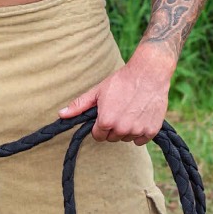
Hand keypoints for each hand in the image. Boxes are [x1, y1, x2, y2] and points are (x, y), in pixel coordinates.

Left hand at [58, 45, 172, 145]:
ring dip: (126, 129)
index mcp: (106, 121)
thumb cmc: (121, 81)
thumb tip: (61, 115)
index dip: (99, 125)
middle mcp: (121, 129)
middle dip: (112, 127)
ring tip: (129, 110)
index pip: (98, 136)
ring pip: (126, 138)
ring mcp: (137, 131)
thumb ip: (79, 106)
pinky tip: (139, 115)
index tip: (105, 115)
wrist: (147, 74)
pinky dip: (140, 131)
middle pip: (112, 138)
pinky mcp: (151, 131)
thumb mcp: (97, 91)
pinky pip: (141, 140)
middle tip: (117, 110)